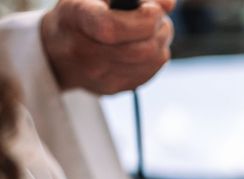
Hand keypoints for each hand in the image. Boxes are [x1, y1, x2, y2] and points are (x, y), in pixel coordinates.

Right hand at [41, 0, 173, 93]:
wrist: (57, 51)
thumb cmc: (81, 12)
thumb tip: (169, 4)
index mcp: (76, 17)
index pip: (112, 28)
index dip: (143, 20)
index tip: (153, 11)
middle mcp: (84, 51)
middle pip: (141, 49)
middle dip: (160, 29)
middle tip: (157, 17)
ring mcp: (99, 75)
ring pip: (151, 61)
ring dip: (161, 42)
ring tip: (152, 30)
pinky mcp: (112, 88)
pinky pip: (149, 73)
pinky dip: (155, 57)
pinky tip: (145, 45)